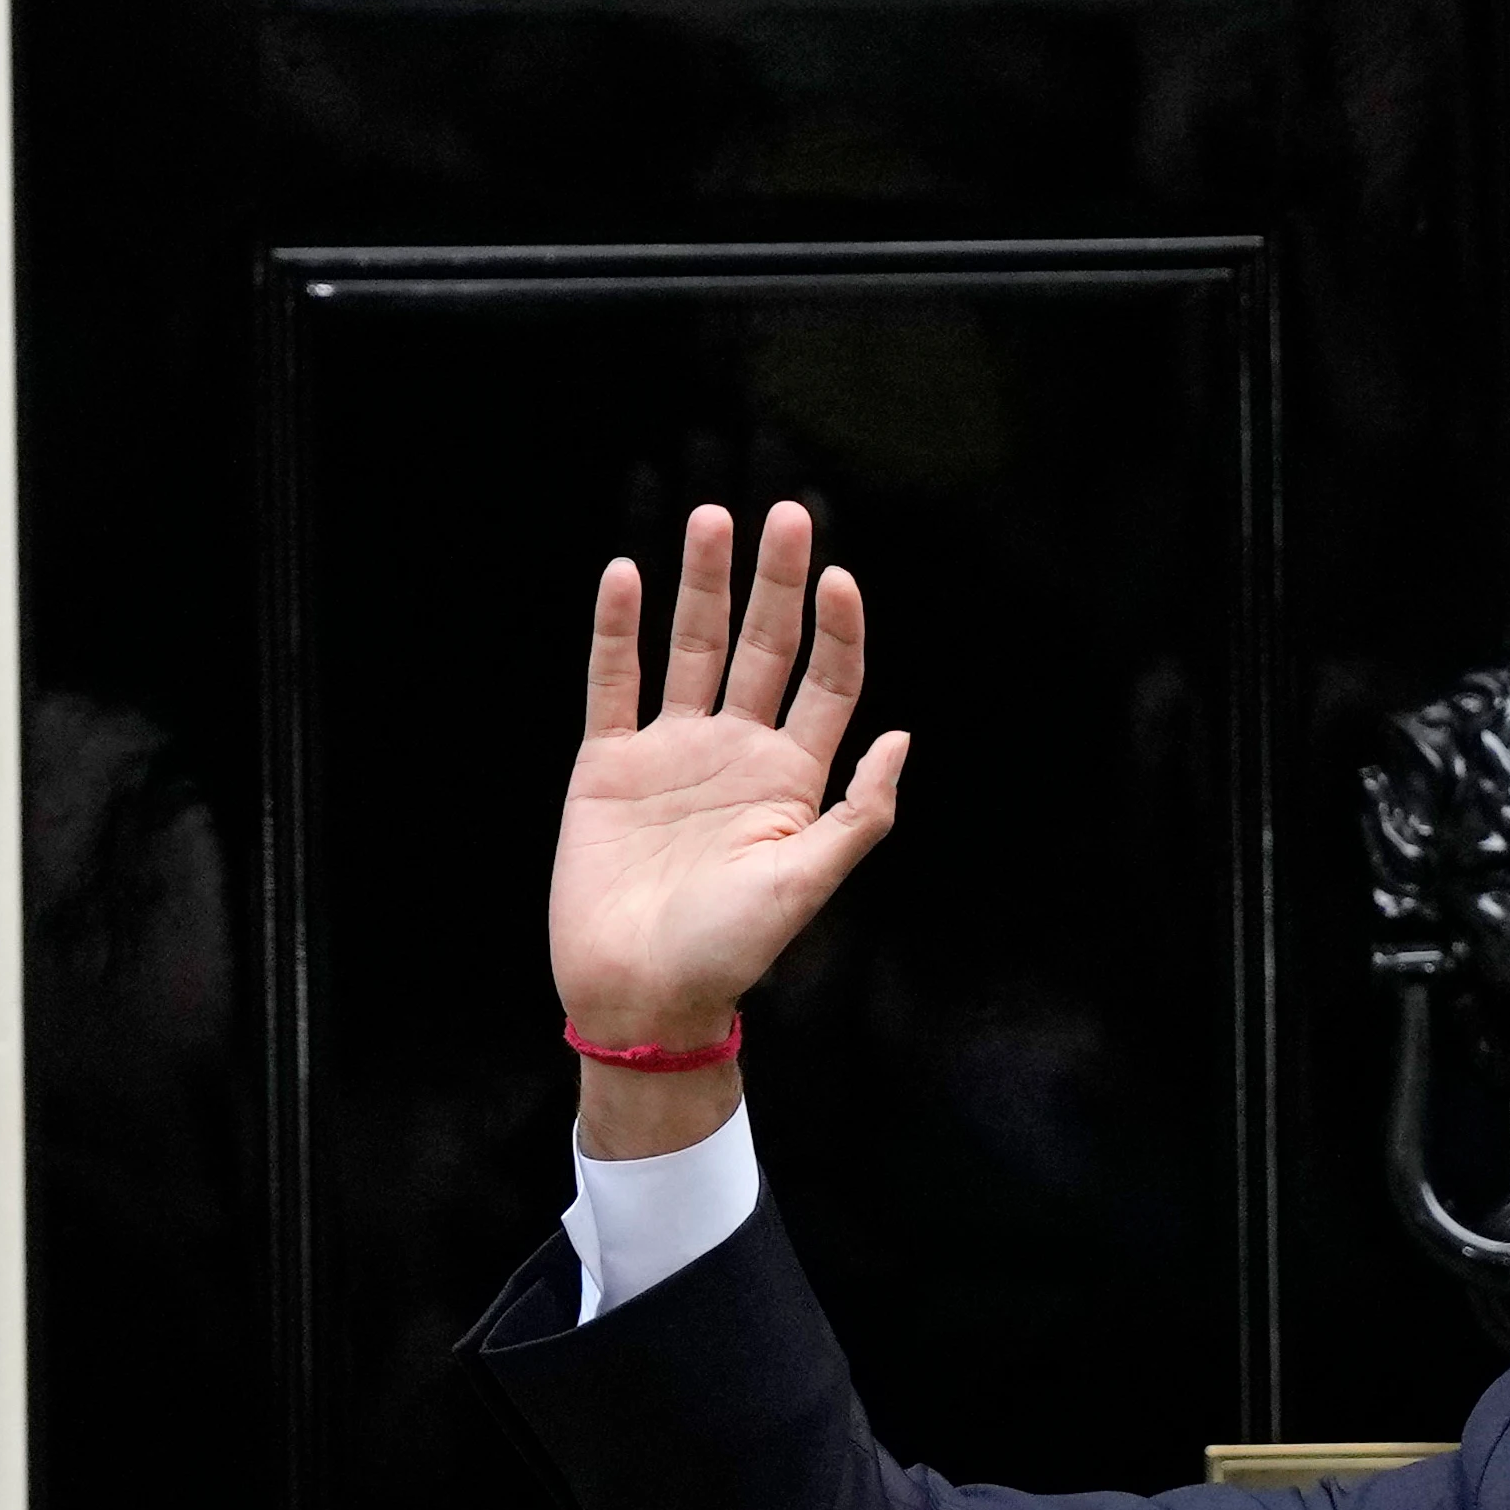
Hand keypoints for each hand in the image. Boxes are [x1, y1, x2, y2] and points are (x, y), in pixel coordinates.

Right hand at [552, 500, 906, 1146]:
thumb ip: (858, 814)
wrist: (639, 994)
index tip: (840, 580)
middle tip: (785, 515)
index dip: (837, 632)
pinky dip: (618, 630)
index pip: (826, 685)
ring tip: (710, 519)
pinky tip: (628, 575)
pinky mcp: (609, 765)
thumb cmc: (728, 952)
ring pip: (690, 649)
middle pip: (763, 649)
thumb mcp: (807, 884)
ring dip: (701, 586)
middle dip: (775, 583)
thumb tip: (901, 738)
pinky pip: (613, 683)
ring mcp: (672, 753)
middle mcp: (736, 754)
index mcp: (792, 780)